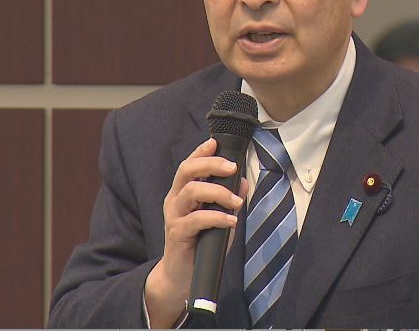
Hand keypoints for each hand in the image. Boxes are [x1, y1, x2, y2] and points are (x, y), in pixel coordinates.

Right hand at [144, 138, 248, 326]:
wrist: (182, 276)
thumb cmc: (202, 244)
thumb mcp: (220, 219)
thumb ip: (230, 201)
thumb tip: (244, 182)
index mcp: (183, 192)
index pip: (189, 165)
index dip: (201, 152)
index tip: (216, 143)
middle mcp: (175, 200)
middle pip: (186, 171)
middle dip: (210, 164)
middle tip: (232, 167)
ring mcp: (174, 216)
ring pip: (191, 190)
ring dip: (218, 192)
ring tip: (236, 201)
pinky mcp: (176, 233)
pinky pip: (196, 219)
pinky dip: (216, 217)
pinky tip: (230, 221)